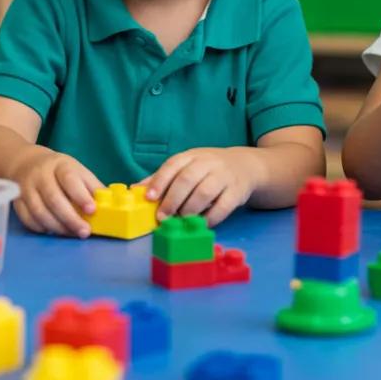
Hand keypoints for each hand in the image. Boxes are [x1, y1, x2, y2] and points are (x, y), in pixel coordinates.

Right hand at [12, 148, 102, 237]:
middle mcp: (40, 175)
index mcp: (59, 165)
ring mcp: (26, 188)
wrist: (25, 162)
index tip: (92, 210)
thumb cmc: (58, 169)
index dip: (80, 195)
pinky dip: (41, 228)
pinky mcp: (17, 201)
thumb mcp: (76, 169)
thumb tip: (109, 203)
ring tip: (71, 234)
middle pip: (54, 199)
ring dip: (57, 227)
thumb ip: (91, 185)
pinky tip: (52, 231)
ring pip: (39, 211)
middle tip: (84, 232)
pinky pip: (27, 219)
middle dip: (70, 218)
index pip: (69, 180)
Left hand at [142, 147, 260, 226]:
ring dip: (190, 210)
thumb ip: (163, 178)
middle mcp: (208, 163)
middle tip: (162, 217)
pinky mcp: (237, 192)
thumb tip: (136, 189)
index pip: (173, 165)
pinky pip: (223, 206)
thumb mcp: (187, 166)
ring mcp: (224, 176)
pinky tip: (202, 223)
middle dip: (172, 200)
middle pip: (187, 179)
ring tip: (181, 220)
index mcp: (191, 156)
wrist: (245, 166)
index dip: (159, 181)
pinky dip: (210, 218)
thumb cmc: (208, 169)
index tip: (149, 197)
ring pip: (204, 193)